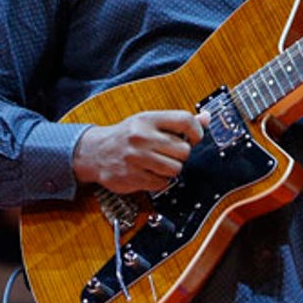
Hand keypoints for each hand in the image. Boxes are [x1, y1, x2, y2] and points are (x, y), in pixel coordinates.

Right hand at [73, 110, 208, 193]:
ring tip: (160, 164)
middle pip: (184, 150)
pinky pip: (161, 183)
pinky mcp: (132, 177)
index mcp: (148, 119)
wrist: (95, 152)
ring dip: (171, 169)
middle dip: (181, 155)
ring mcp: (136, 158)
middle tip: (170, 153)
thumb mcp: (149, 122)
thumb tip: (207, 118)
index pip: (185, 120)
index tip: (194, 138)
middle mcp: (142, 137)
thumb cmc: (127, 135)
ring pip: (175, 169)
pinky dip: (159, 181)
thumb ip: (177, 122)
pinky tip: (149, 173)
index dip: (197, 131)